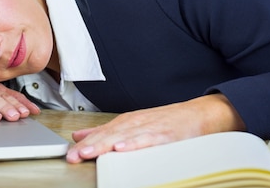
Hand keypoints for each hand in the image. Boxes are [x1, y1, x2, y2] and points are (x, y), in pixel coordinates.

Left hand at [66, 94, 245, 162]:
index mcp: (126, 123)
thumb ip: (106, 131)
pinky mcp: (165, 135)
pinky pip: (147, 140)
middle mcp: (135, 124)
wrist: (200, 114)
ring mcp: (150, 128)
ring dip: (104, 145)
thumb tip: (80, 136)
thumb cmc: (168, 122)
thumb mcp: (133, 124)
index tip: (68, 154)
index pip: (100, 134)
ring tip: (88, 153)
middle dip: (89, 146)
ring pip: (123, 137)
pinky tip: (121, 149)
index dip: (84, 144)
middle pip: (107, 135)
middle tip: (72, 155)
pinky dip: (134, 144)